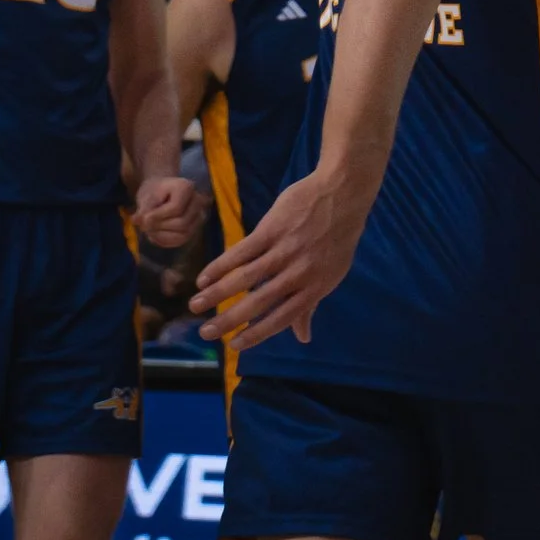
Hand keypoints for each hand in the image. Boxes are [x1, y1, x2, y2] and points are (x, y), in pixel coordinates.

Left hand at [136, 173, 204, 250]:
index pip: (176, 208)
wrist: (162, 192)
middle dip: (160, 227)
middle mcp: (198, 202)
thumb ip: (144, 209)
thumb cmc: (154, 191)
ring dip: (161, 236)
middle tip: (144, 226)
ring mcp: (199, 216)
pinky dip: (165, 241)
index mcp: (186, 187)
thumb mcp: (147, 195)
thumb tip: (138, 221)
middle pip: (182, 223)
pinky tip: (154, 235)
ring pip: (183, 234)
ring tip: (148, 230)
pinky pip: (181, 240)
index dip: (158, 216)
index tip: (142, 219)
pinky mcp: (195, 228)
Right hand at [191, 166, 369, 350]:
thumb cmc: (338, 238)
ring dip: (216, 293)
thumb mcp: (333, 274)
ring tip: (196, 305)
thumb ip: (311, 305)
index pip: (282, 318)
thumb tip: (303, 338)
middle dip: (228, 320)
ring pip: (245, 277)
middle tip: (205, 333)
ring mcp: (285, 250)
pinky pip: (241, 251)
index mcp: (316, 287)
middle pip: (258, 302)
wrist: (344, 193)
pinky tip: (204, 277)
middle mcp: (300, 273)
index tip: (233, 346)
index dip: (256, 334)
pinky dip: (220, 266)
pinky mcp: (272, 229)